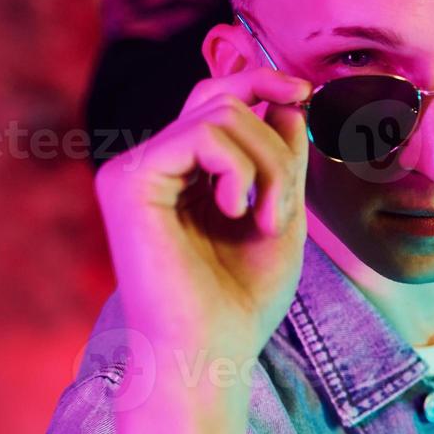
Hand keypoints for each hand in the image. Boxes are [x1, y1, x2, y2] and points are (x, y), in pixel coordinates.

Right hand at [94, 67, 314, 393]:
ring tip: (267, 220)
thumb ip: (282, 155)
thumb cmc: (243, 297)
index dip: (260, 80)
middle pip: (222, 96)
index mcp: (183, 172)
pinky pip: (203, 133)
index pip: (216, 97)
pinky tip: (239, 212)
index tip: (305, 94)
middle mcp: (152, 165)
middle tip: (282, 207)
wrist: (211, 353)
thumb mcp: (280, 211)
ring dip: (268, 165)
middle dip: (275, 144)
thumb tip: (289, 98)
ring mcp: (135, 170)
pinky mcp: (129, 180)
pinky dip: (241, 169)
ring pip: (220, 112)